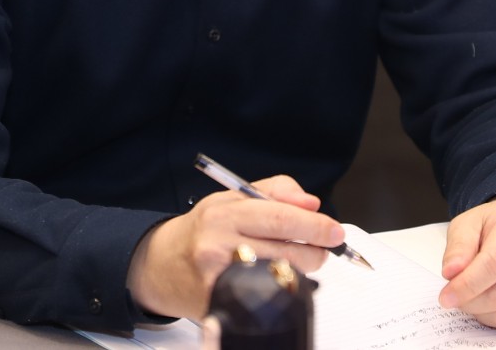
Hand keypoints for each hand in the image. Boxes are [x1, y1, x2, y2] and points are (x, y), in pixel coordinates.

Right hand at [126, 175, 341, 319]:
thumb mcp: (231, 198)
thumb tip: (311, 203)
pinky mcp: (220, 304)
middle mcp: (220, 244)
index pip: (280, 217)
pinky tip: (275, 279)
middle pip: (287, 250)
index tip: (335, 231)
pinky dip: (280, 288)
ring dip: (300, 270)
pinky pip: (266, 297)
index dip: (314, 225)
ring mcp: (219, 277)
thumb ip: (275, 191)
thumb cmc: (201, 230)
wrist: (159, 265)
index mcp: (225, 213)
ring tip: (295, 261)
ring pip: (282, 276)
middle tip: (322, 248)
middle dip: (316, 251)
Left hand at [439, 195, 495, 331]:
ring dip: (484, 314)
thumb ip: (458, 247)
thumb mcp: (467, 224)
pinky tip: (491, 306)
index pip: (495, 264)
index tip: (446, 297)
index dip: (468, 285)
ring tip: (473, 300)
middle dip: (471, 303)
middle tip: (455, 298)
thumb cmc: (492, 228)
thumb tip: (451, 273)